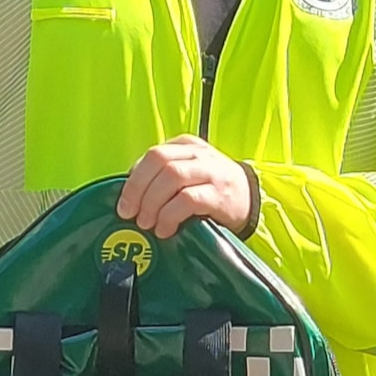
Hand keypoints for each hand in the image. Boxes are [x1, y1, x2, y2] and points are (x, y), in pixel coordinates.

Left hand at [117, 137, 255, 239]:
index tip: (124, 203)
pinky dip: (170, 216)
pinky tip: (166, 229)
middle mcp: (199, 155)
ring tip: (148, 223)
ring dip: (152, 203)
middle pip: (159, 162)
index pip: (153, 154)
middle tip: (131, 214)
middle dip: (138, 190)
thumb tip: (131, 193)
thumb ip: (161, 175)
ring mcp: (211, 173)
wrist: (251, 200)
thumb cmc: (212, 190)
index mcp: (187, 146)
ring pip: (171, 177)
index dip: (134, 180)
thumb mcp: (188, 173)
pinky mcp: (219, 195)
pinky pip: (187, 200)